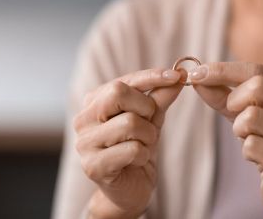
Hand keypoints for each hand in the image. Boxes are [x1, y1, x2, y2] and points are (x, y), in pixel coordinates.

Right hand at [73, 68, 184, 217]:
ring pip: (129, 123)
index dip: (151, 77)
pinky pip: (132, 149)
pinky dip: (143, 154)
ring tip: (143, 146)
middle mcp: (83, 119)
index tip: (177, 75)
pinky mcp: (93, 166)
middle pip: (118, 93)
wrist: (131, 187)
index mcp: (94, 102)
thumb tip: (179, 75)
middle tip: (150, 124)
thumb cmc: (137, 148)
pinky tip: (136, 161)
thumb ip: (160, 96)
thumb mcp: (152, 118)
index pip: (123, 81)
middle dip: (146, 108)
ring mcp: (85, 143)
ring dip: (148, 136)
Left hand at [189, 62, 262, 217]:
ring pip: (251, 116)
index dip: (223, 70)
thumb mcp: (249, 114)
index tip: (197, 73)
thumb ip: (224, 95)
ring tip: (250, 139)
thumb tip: (197, 78)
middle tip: (234, 115)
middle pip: (257, 86)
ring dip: (239, 129)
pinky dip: (247, 151)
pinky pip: (251, 146)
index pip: (257, 70)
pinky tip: (259, 158)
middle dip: (234, 100)